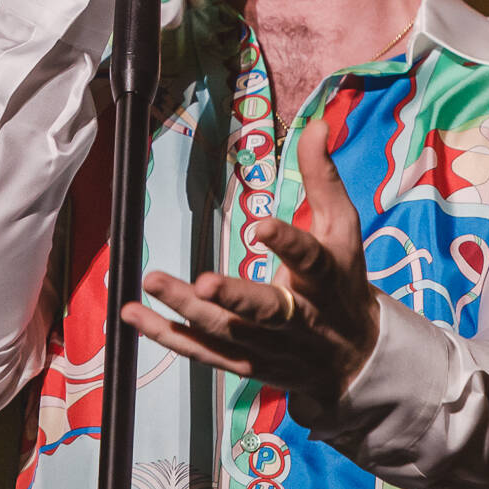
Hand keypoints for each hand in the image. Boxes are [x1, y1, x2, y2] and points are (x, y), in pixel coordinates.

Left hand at [120, 119, 380, 405]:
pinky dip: (168, 336)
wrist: (354, 358)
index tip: (261, 225)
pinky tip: (134, 316)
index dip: (286, 244)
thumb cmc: (343, 280)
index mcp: (325, 278)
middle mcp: (298, 316)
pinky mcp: (245, 364)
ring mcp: (269, 345)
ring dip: (186, 311)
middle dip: (235, 298)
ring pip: (225, 332)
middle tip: (204, 283)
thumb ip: (322, 176)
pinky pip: (202, 352)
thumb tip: (315, 124)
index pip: (308, 259)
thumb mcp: (342, 226)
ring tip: (151, 281)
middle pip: (265, 310)